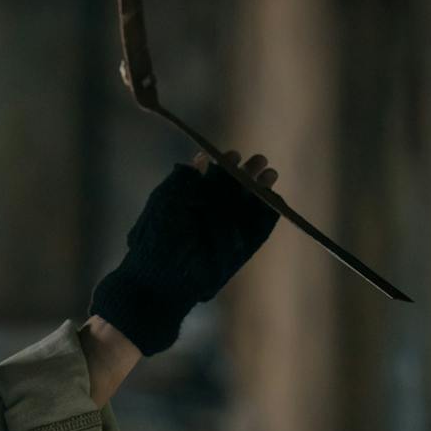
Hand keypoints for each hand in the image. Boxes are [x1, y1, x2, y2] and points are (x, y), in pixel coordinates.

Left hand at [85, 149, 280, 355]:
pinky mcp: (242, 248)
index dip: (224, 163)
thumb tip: (201, 159)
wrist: (163, 275)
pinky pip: (260, 227)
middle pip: (236, 187)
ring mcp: (228, 230)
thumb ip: (184, 180)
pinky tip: (272, 197)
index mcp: (192, 199)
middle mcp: (212, 213)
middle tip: (259, 160)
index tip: (232, 155)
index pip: (214, 176)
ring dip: (261, 188)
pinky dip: (268, 212)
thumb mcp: (166, 201)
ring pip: (250, 204)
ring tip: (269, 174)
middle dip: (248, 172)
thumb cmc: (158, 236)